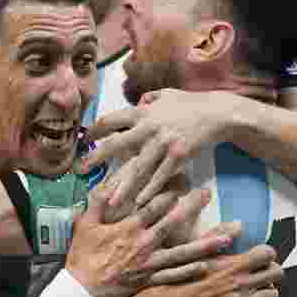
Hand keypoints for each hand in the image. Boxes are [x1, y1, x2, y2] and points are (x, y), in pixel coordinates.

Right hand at [67, 185, 214, 296]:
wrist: (82, 290)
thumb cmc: (82, 256)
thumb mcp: (85, 225)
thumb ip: (97, 203)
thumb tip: (107, 184)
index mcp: (128, 228)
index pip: (153, 206)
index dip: (168, 193)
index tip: (181, 182)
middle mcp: (144, 243)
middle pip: (172, 222)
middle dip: (191, 207)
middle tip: (207, 194)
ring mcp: (150, 263)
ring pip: (183, 251)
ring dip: (205, 243)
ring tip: (227, 237)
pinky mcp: (150, 279)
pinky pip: (174, 275)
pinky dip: (190, 270)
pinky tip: (206, 265)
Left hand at [80, 89, 254, 207]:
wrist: (217, 113)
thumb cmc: (189, 104)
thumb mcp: (165, 95)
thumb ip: (148, 99)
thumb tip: (137, 102)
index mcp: (142, 112)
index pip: (110, 121)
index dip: (94, 131)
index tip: (82, 141)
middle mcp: (150, 127)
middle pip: (116, 144)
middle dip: (96, 158)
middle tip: (79, 171)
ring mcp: (164, 142)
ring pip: (139, 167)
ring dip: (123, 186)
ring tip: (109, 201)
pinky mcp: (179, 155)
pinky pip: (161, 176)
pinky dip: (150, 190)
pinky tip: (138, 202)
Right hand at [162, 242, 280, 296]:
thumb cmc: (177, 279)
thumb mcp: (194, 252)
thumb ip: (218, 236)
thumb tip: (238, 225)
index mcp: (232, 265)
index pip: (268, 254)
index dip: (264, 252)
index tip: (257, 254)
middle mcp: (241, 284)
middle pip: (276, 273)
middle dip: (269, 269)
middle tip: (257, 270)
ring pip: (272, 294)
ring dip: (263, 289)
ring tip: (250, 287)